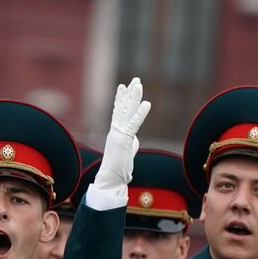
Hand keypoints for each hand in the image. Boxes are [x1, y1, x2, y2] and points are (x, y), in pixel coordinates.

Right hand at [92, 77, 150, 193]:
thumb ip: (130, 142)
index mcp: (116, 132)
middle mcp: (115, 130)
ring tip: (138, 84)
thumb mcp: (126, 151)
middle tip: (136, 79)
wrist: (110, 178)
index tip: (123, 86)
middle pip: (123, 107)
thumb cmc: (118, 169)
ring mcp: (119, 133)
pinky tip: (146, 104)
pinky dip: (140, 113)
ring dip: (133, 97)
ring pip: (126, 111)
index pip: (118, 111)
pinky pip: (134, 123)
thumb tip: (133, 139)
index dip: (121, 98)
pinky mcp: (124, 139)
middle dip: (129, 93)